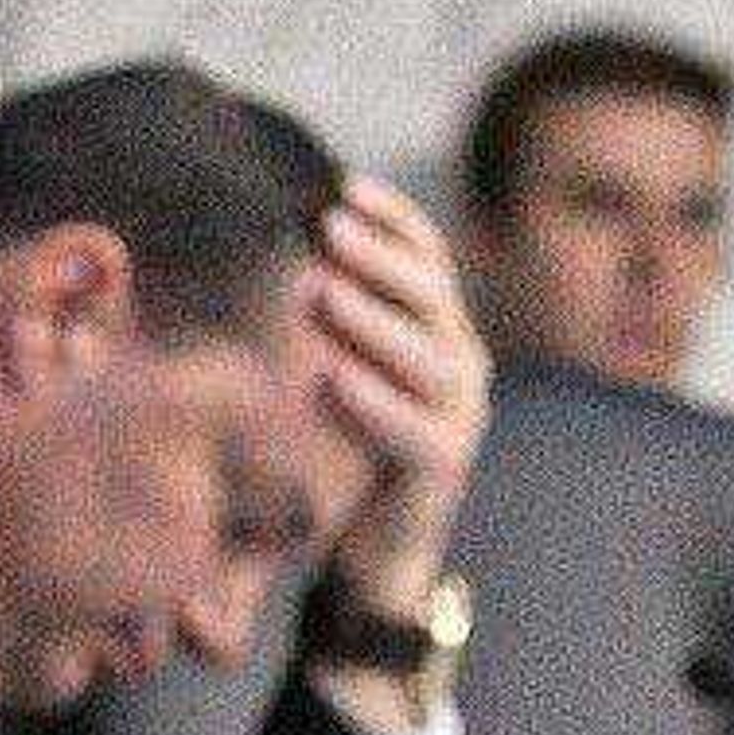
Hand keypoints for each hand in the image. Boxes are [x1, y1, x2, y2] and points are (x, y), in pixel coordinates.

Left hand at [302, 173, 489, 619]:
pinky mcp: (445, 466)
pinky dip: (374, 402)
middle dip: (379, 255)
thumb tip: (272, 248)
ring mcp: (461, 414)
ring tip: (323, 294)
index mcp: (439, 327)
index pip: (426, 255)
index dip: (392, 217)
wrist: (373, 549)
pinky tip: (332, 379)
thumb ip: (326, 317)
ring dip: (374, 321)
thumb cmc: (343, 447)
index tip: (342, 185)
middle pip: (430, 293)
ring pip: (430, 357)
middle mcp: (461, 362)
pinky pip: (416, 429)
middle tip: (327, 225)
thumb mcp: (335, 369)